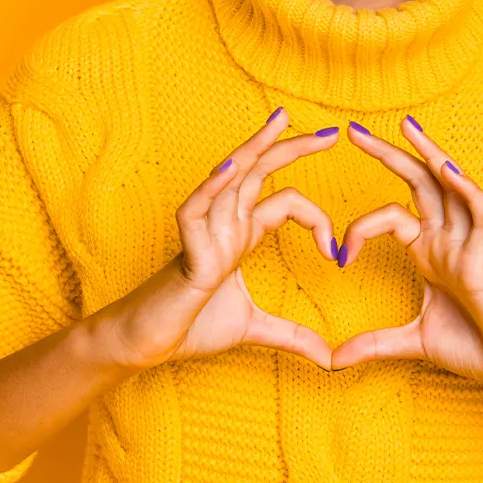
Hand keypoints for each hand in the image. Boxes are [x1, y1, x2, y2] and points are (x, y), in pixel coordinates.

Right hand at [99, 107, 340, 372]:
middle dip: (291, 149)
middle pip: (258, 173)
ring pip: (229, 178)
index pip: (283, 202)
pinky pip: (194, 210)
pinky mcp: (185, 251)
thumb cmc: (190, 326)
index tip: (336, 251)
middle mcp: (224, 225)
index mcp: (240, 236)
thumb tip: (329, 359)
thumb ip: (292, 337)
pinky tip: (231, 169)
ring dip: (254, 150)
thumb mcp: (254, 328)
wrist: (146, 345)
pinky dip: (211, 188)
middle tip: (329, 132)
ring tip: (280, 124)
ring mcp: (204, 233)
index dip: (316, 217)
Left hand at [328, 117, 482, 392]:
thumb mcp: (413, 342)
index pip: (392, 216)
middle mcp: (449, 241)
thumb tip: (333, 360)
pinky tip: (449, 172)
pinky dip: (468, 193)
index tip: (337, 255)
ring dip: (431, 156)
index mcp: (430, 252)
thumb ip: (375, 344)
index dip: (361, 227)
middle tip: (354, 131)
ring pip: (452, 188)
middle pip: (419, 184)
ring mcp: (469, 247)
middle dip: (389, 155)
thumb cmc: (477, 347)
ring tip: (407, 128)